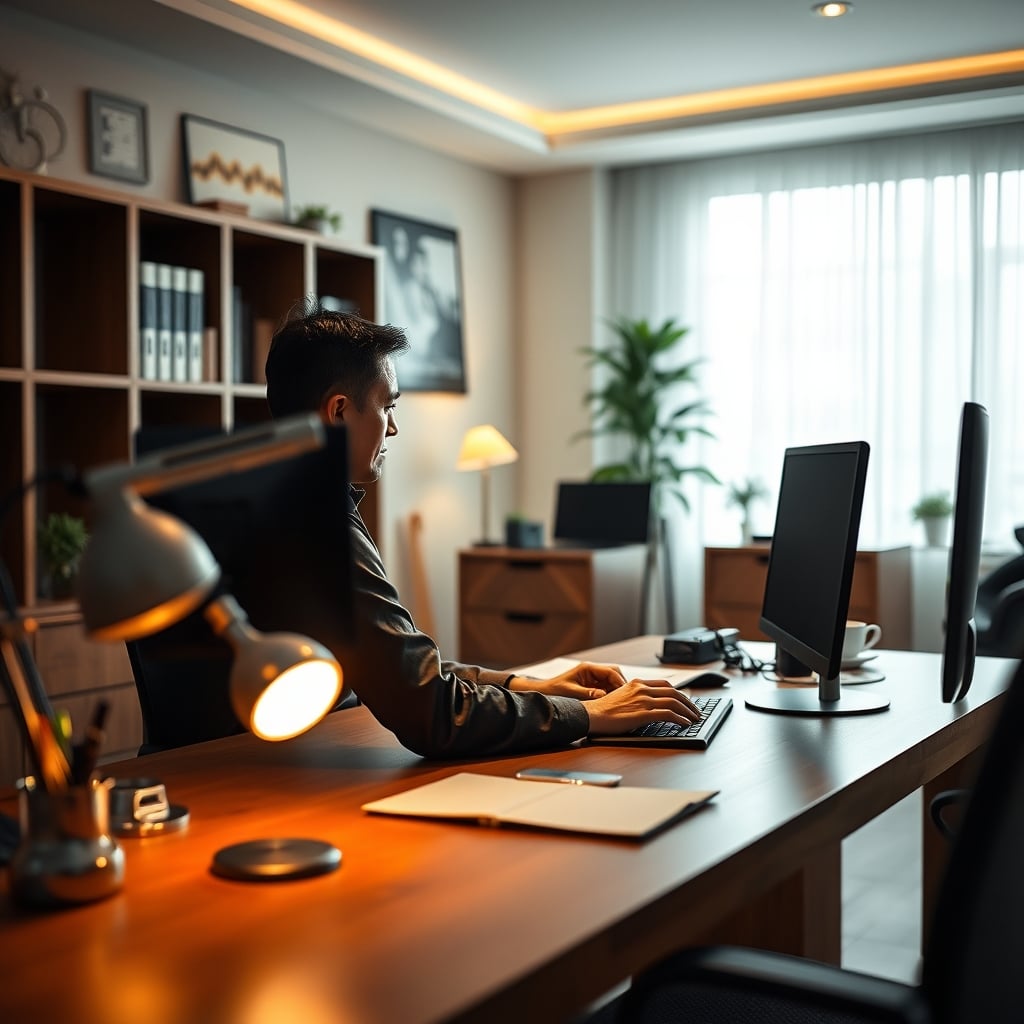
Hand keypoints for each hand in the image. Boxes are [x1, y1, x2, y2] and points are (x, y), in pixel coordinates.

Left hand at [509, 661, 626, 699]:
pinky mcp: (593, 685)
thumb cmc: (555, 690)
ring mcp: (594, 678)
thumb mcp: (571, 692)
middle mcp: (593, 671)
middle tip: (628, 698)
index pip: (611, 671)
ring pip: (613, 681)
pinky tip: (615, 704)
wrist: (546, 692)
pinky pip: (608, 688)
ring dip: (618, 690)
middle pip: (615, 674)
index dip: (620, 681)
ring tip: (623, 702)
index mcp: (588, 668)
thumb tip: (603, 695)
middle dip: (622, 685)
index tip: (626, 692)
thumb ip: (588, 693)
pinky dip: (613, 695)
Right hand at [584, 678, 701, 735]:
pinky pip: (667, 714)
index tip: (686, 701)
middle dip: (688, 702)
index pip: (665, 685)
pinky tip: (684, 723)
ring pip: (674, 702)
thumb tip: (650, 707)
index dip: (678, 693)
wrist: (591, 715)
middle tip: (696, 711)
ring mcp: (643, 700)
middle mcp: (642, 689)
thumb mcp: (622, 697)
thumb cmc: (603, 710)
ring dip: (688, 711)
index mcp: (637, 683)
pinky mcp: (643, 713)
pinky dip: (679, 718)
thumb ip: (636, 698)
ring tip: (694, 718)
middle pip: (673, 692)